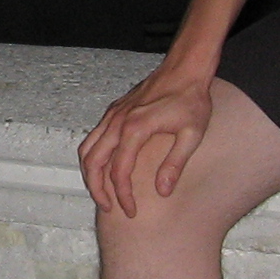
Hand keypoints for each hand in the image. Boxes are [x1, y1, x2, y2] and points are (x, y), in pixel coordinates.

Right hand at [78, 63, 215, 216]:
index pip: (119, 171)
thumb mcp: (192, 134)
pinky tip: (105, 168)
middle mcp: (118, 121)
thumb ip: (175, 164)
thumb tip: (162, 191)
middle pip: (93, 162)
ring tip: (102, 193)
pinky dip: (93, 157)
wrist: (185, 68)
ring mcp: (113, 115)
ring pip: (87, 149)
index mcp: (135, 128)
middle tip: (110, 209)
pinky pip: (94, 138)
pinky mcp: (115, 111)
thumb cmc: (191, 99)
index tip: (132, 211)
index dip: (123, 195)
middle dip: (98, 190)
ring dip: (90, 174)